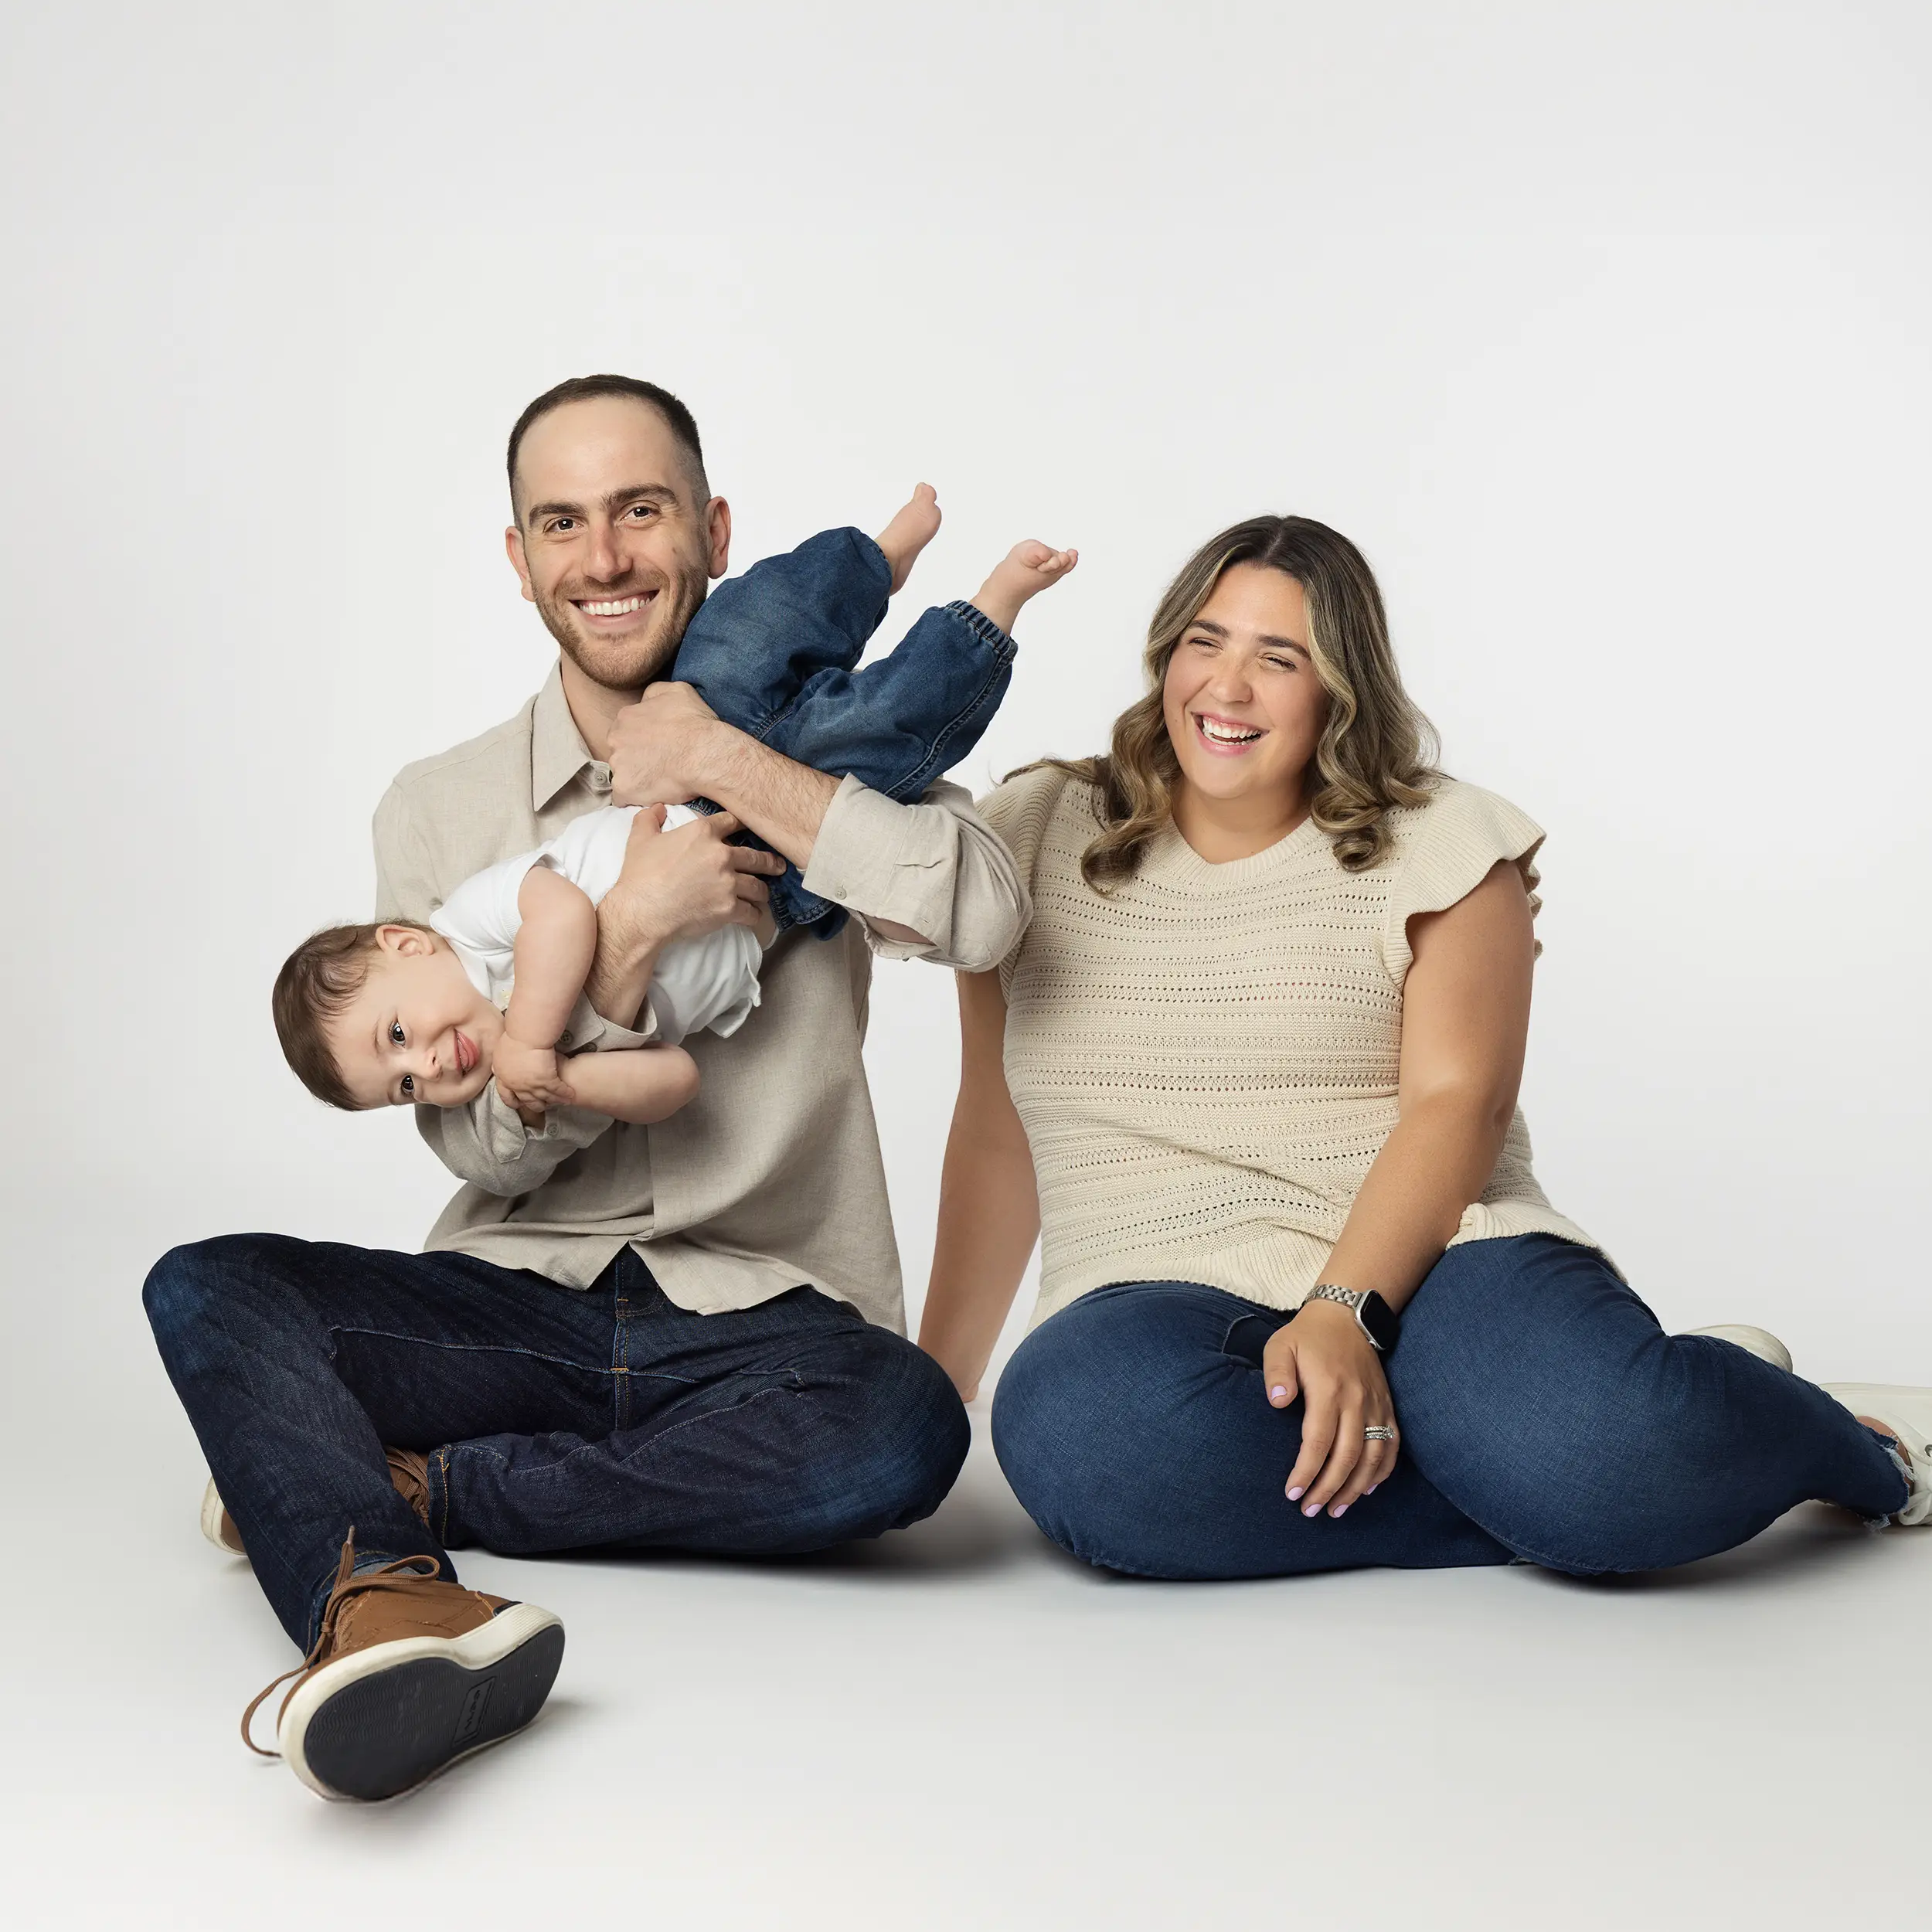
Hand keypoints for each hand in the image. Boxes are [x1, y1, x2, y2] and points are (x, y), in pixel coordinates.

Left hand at [492, 1035, 576, 1117]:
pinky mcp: (547, 1080)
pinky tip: (571, 1094)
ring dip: (554, 1100)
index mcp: (504, 1078)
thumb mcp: (499, 1052)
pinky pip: (557, 1090)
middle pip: (527, 1101)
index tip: (519, 1104)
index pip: (507, 1096)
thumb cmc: (513, 1037)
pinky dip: (565, 1093)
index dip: (514, 1102)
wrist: (525, 1034)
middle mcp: (517, 1085)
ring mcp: (532, 1085)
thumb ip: (501, 1063)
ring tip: (562, 1102)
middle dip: (536, 1105)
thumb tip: (499, 1065)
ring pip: (545, 1098)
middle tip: (542, 1106)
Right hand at [605, 802, 784, 950]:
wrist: (642, 912)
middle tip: (778, 865)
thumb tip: (657, 808)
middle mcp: (721, 855)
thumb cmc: (639, 876)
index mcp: (702, 833)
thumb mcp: (639, 840)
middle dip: (768, 861)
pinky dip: (754, 915)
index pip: (731, 822)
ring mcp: (729, 883)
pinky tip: (754, 916)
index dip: (741, 824)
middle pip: (755, 856)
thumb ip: (649, 819)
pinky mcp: (730, 908)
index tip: (750, 827)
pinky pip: (751, 912)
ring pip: (758, 885)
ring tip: (765, 893)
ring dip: (762, 890)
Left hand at [608, 681, 723, 806]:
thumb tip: (646, 702)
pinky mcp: (624, 789)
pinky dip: (636, 799)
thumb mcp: (676, 690)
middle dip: (635, 759)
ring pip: (621, 775)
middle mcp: (615, 739)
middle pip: (620, 752)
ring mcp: (618, 765)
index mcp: (625, 717)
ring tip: (660, 781)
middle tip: (659, 764)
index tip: (656, 748)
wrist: (704, 754)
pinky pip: (623, 798)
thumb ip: (653, 694)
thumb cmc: (695, 723)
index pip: (624, 731)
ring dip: (636, 779)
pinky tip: (653, 795)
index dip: (641, 741)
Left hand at [1262, 1299, 1400, 1518]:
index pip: (1319, 1441)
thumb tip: (1277, 1402)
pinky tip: (1367, 1490)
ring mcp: (1376, 1405)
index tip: (1293, 1493)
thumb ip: (1276, 1373)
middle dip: (1328, 1489)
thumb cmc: (1308, 1336)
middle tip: (1310, 1511)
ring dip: (1355, 1488)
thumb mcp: (1281, 1345)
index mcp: (1329, 1389)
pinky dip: (1382, 1472)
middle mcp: (1357, 1401)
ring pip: (1372, 1458)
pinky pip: (1391, 1446)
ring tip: (1336, 1510)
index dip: (1307, 1471)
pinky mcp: (1387, 1406)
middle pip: (1347, 1457)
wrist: (1347, 1317)